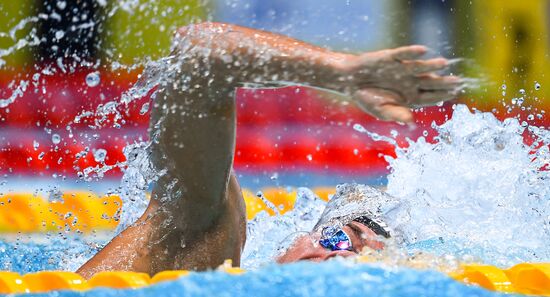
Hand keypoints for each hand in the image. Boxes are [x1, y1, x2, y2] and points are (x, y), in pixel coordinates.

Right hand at [339, 45, 461, 122]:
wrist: (351, 81)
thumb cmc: (367, 98)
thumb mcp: (381, 110)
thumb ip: (396, 114)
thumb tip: (411, 121)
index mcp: (410, 97)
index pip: (430, 97)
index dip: (442, 95)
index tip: (453, 94)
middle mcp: (410, 82)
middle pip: (430, 82)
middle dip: (444, 82)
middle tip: (458, 81)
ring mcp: (402, 69)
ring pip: (420, 67)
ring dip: (431, 66)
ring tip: (443, 64)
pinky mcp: (391, 58)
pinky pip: (403, 54)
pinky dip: (412, 52)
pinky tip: (423, 51)